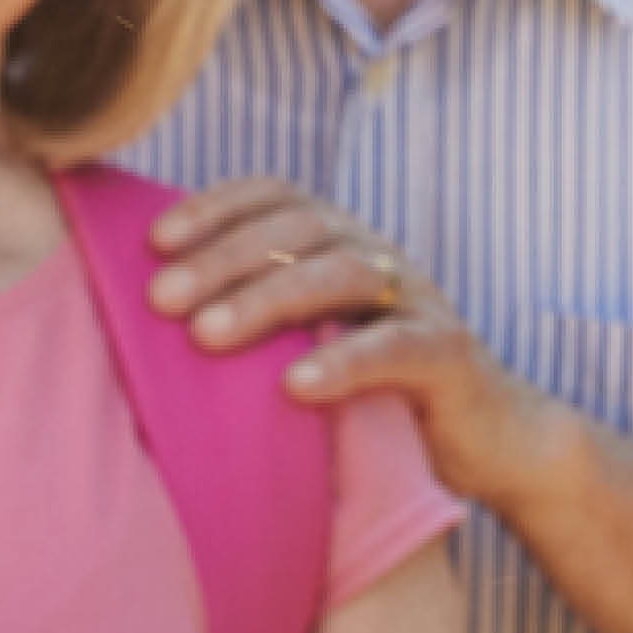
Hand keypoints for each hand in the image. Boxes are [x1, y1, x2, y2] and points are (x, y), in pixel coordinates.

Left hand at [149, 177, 558, 507]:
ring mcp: (417, 297)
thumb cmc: (369, 388)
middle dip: (222, 259)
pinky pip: (394, 347)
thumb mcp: (305, 338)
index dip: (214, 207)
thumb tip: (149, 307)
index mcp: (336, 238)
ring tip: (206, 336)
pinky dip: (342, 362)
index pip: (273, 195)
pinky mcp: (448, 353)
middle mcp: (376, 252)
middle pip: (296, 231)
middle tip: (161, 300)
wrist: (483, 437)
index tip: (153, 241)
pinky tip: (293, 386)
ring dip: (267, 300)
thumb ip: (250, 313)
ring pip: (340, 275)